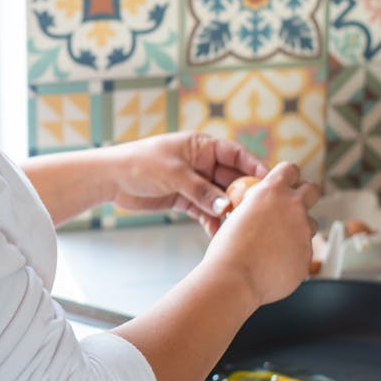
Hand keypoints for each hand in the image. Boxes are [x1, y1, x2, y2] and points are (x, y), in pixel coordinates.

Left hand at [104, 131, 268, 235]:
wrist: (110, 178)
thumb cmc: (139, 164)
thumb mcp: (174, 174)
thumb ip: (201, 190)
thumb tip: (227, 207)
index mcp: (201, 146)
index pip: (236, 154)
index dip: (255, 167)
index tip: (271, 182)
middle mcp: (201, 163)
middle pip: (232, 179)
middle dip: (245, 195)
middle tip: (259, 212)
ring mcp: (194, 182)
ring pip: (220, 198)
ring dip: (229, 212)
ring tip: (241, 228)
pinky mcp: (184, 199)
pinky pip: (205, 211)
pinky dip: (212, 221)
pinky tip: (219, 235)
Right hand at [202, 161, 320, 306]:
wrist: (235, 278)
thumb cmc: (228, 248)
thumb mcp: (238, 215)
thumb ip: (257, 208)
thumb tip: (261, 210)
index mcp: (272, 191)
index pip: (290, 169)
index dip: (288, 176)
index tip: (286, 183)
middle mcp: (293, 207)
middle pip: (313, 190)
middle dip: (306, 195)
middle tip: (294, 206)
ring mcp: (303, 231)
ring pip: (311, 224)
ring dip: (299, 229)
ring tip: (276, 243)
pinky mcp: (308, 254)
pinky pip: (305, 250)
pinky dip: (293, 254)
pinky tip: (274, 262)